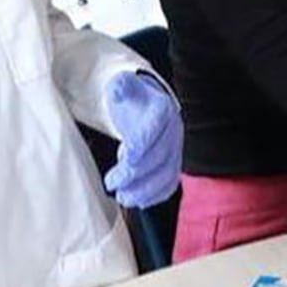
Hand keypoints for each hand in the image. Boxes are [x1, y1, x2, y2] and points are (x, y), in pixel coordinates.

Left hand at [104, 71, 182, 207]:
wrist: (145, 104)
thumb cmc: (132, 97)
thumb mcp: (123, 85)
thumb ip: (121, 86)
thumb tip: (117, 88)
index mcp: (162, 109)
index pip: (155, 130)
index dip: (141, 146)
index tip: (124, 159)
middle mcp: (173, 130)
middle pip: (160, 157)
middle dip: (135, 174)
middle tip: (112, 182)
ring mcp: (175, 149)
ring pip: (167, 174)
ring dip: (145, 190)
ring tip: (122, 196)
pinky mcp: (172, 163)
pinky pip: (171, 183)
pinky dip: (157, 195)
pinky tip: (139, 201)